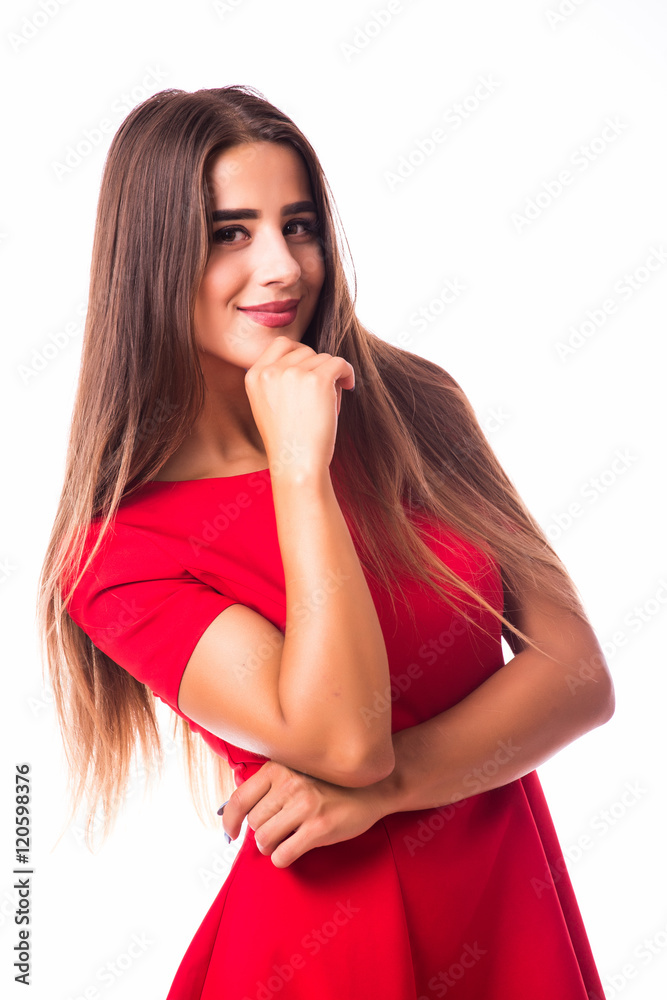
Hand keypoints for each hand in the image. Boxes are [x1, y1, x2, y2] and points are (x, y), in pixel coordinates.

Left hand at [220, 760, 386, 868]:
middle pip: (254, 823)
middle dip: (262, 834)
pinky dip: (283, 859)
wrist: (373, 787)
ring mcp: (304, 804)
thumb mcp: (297, 771)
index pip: (240, 799)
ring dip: (272, 847)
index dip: (229, 821)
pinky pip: (283, 855)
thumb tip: (230, 810)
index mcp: (279, 767)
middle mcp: (289, 783)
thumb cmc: (330, 783)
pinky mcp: (319, 827)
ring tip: (287, 840)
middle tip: (279, 832)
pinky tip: (295, 850)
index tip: (230, 833)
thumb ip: (269, 785)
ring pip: (264, 841)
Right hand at [244, 335, 354, 475]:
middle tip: (322, 394)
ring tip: (328, 402)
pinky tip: (348, 385)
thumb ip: (277, 380)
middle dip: (317, 368)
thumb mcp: (268, 405)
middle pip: (305, 351)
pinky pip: (339, 363)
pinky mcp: (317, 380)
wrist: (296, 465)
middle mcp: (271, 371)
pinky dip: (347, 372)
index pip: (280, 344)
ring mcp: (293, 374)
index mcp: (254, 375)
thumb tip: (308, 358)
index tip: (311, 369)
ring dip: (331, 376)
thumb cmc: (288, 442)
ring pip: (323, 358)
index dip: (301, 353)